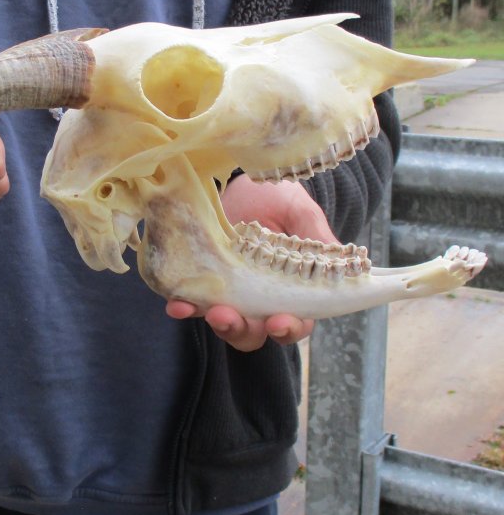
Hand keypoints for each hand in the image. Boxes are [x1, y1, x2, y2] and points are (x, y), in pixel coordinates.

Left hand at [165, 175, 336, 350]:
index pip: (297, 323)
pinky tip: (178, 304)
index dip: (290, 329)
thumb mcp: (299, 212)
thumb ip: (316, 237)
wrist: (238, 182)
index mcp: (292, 290)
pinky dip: (185, 308)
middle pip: (255, 332)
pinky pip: (193, 302)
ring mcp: (229, 292)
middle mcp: (260, 298)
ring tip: (210, 311)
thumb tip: (337, 259)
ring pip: (225, 324)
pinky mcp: (201, 281)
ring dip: (217, 323)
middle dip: (243, 330)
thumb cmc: (276, 199)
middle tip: (229, 316)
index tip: (280, 321)